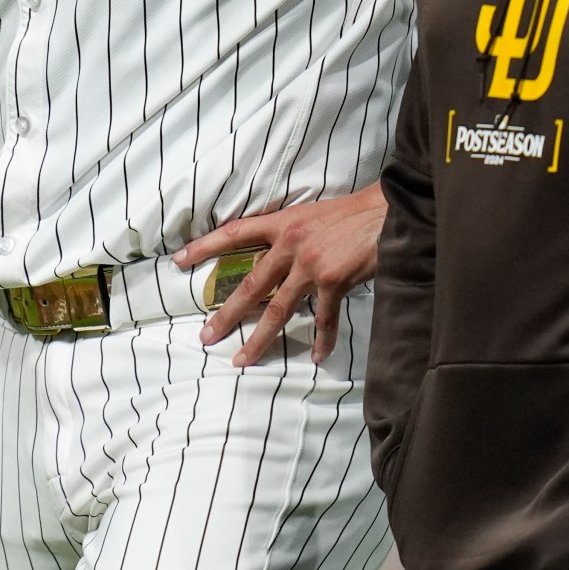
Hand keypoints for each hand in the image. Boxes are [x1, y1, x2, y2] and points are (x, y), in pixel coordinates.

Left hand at [176, 185, 384, 366]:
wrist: (389, 211)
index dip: (205, 247)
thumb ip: (291, 236)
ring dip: (259, 338)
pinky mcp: (334, 281)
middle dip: (226, 313)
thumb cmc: (354, 213)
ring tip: (241, 359)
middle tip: (206, 335)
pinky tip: (317, 356)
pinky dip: (321, 339)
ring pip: (278, 309)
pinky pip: (323, 318)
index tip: (179, 261)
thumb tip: (276, 259)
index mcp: (283, 224)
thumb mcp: (313, 215)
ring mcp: (312, 265)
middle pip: (251, 285)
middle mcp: (291, 244)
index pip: (235, 233)